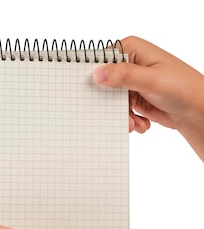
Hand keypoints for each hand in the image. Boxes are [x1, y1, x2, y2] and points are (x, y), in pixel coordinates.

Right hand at [93, 36, 203, 158]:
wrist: (197, 110)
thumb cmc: (183, 88)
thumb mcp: (152, 80)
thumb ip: (124, 75)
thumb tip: (97, 73)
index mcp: (131, 49)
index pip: (102, 60)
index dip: (95, 76)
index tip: (92, 92)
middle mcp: (129, 64)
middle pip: (103, 83)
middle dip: (109, 103)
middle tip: (119, 114)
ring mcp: (130, 82)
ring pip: (109, 100)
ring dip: (120, 115)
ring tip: (134, 123)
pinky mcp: (132, 98)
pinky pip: (118, 110)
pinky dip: (127, 119)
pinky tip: (140, 123)